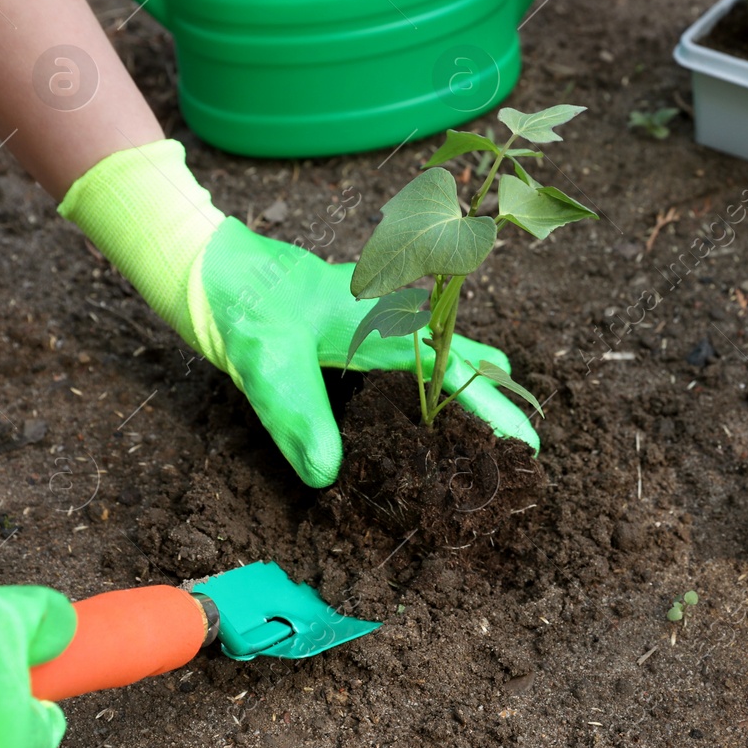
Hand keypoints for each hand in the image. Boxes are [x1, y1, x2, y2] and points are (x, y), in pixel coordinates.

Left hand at [58, 140, 538, 486]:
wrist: (218, 270)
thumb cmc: (247, 313)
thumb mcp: (271, 372)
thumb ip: (301, 421)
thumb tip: (328, 477)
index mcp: (387, 328)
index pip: (459, 373)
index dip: (496, 408)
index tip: (530, 441)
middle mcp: (393, 321)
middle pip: (464, 359)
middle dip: (497, 395)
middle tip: (525, 435)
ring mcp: (379, 319)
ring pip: (444, 350)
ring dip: (472, 380)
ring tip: (497, 410)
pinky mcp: (360, 324)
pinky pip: (417, 349)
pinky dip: (439, 372)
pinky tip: (432, 390)